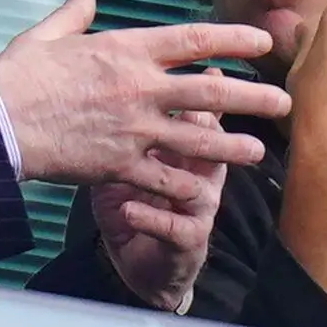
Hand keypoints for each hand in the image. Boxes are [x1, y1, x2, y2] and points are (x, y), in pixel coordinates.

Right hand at [0, 0, 289, 202]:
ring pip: (198, 138)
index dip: (233, 39)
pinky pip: (164, 179)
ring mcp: (133, 129)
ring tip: (260, 153)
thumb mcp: (47, 35)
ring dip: (233, 147)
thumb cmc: (18, 77)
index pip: (193, 40)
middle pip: (211, 92)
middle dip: (253, 97)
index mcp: (126, 50)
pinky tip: (208, 194)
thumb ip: (74, 12)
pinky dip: (188, 187)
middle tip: (284, 103)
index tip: (261, 41)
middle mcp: (139, 87)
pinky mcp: (119, 164)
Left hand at [92, 92, 228, 311]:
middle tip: (189, 112)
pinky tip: (129, 210)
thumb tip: (111, 71)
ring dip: (175, 176)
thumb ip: (130, 118)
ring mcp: (198, 208)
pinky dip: (151, 218)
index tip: (191, 68)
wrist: (140, 258)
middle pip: (215, 144)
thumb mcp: (131, 153)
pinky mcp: (187, 240)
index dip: (201, 91)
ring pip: (200, 187)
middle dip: (207, 126)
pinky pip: (175, 228)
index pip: (202, 113)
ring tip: (149, 165)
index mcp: (191, 146)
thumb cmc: (135, 194)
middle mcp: (203, 174)